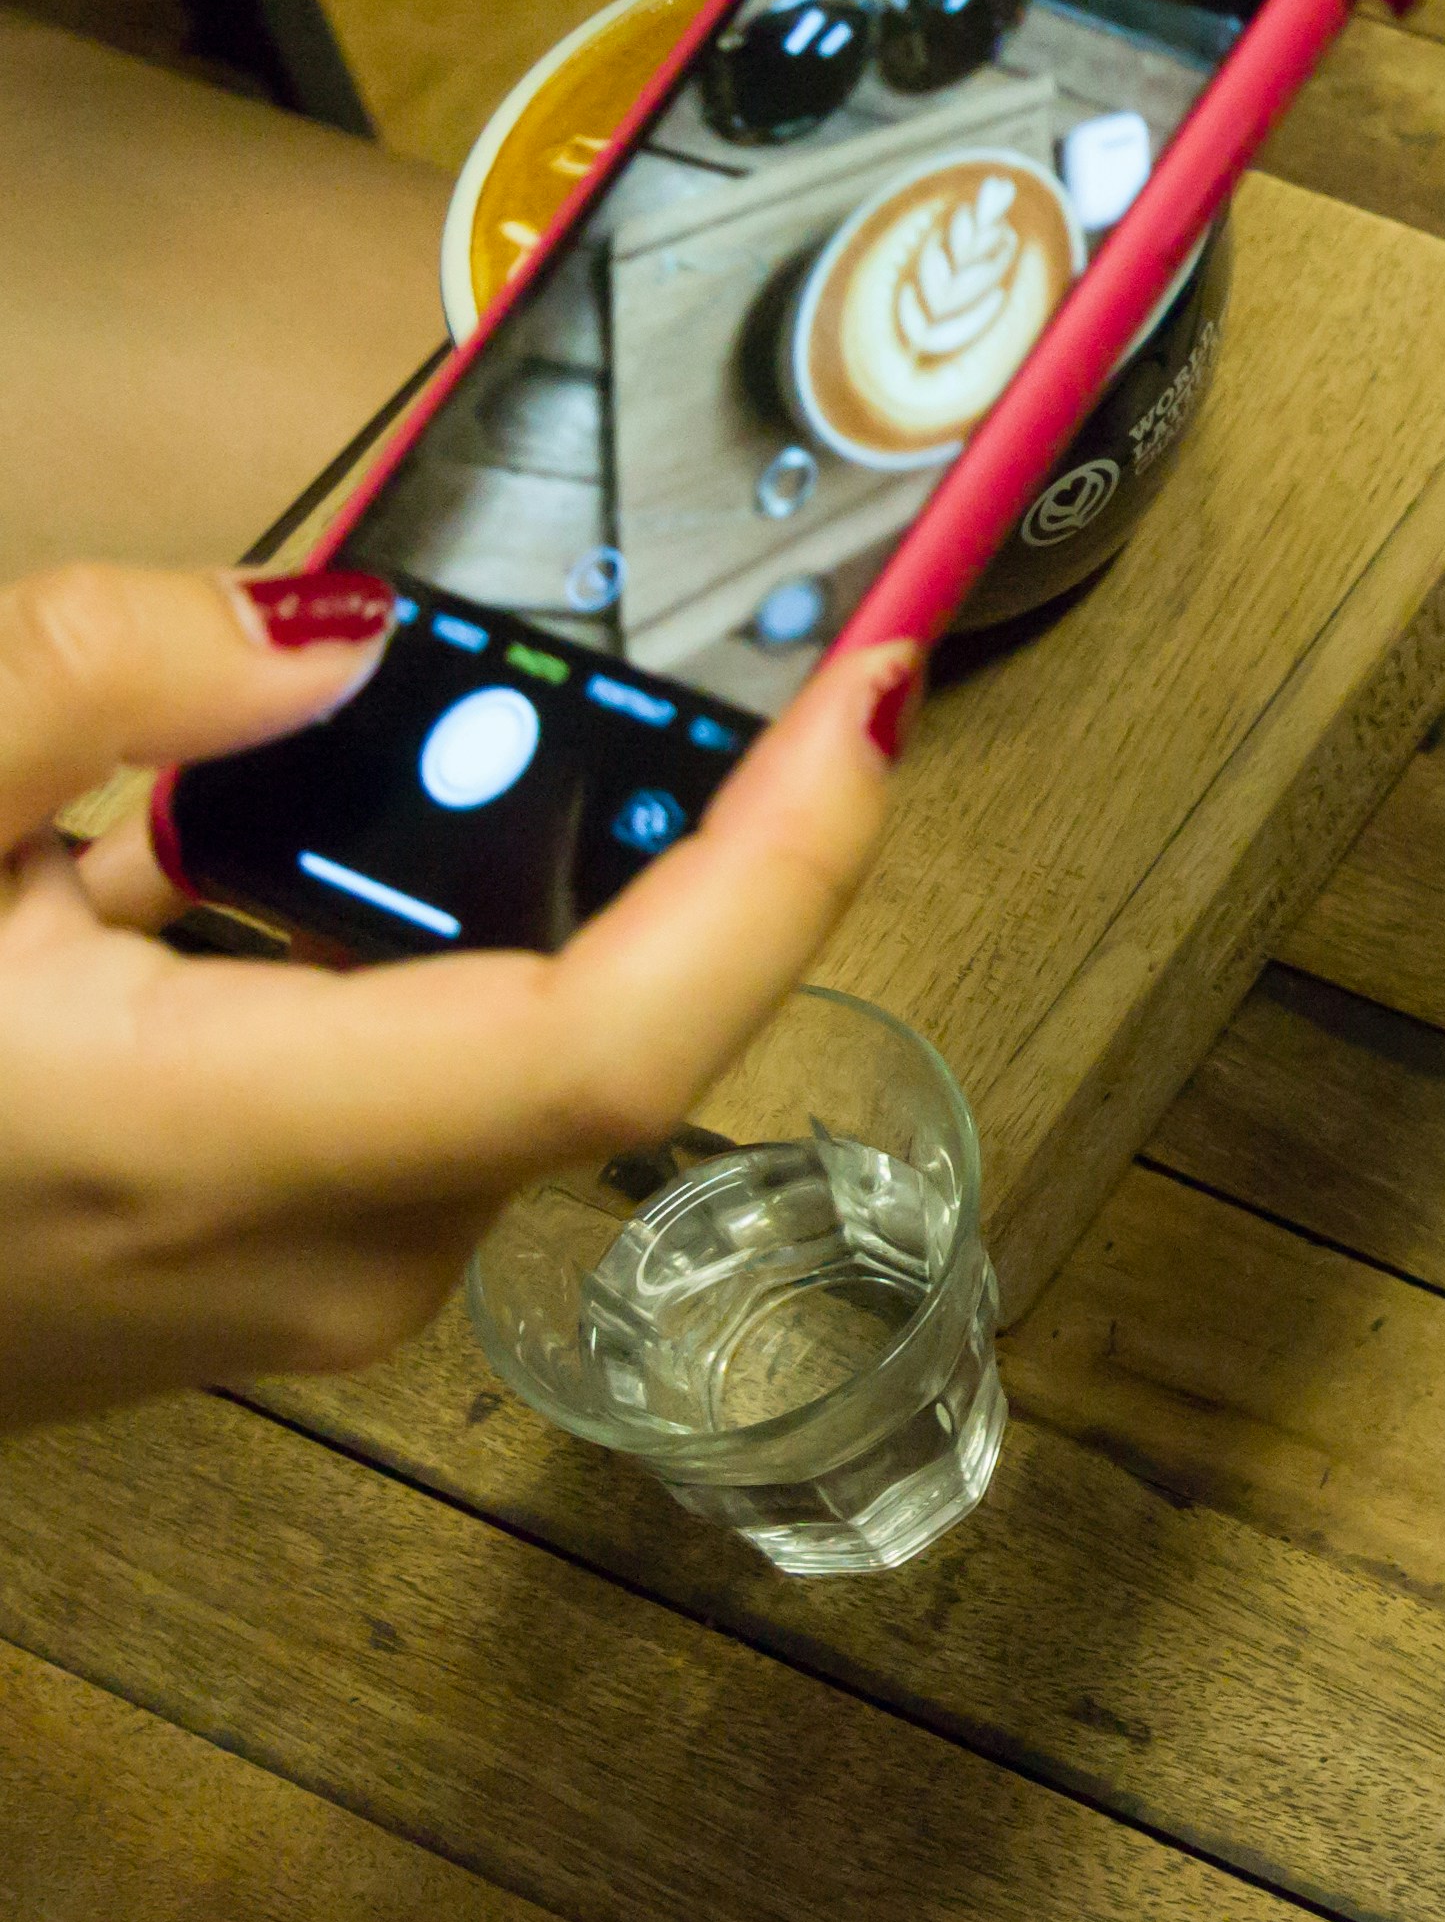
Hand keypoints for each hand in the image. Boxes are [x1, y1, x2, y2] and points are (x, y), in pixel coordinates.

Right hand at [0, 564, 910, 1430]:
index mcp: (218, 1152)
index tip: (875, 691)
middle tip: (741, 634)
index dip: (784, 868)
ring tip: (545, 696)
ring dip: (549, 875)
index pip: (616, 1042)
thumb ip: (93, 681)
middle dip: (684, 826)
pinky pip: (420, 1083)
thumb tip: (334, 637)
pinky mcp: (267, 1266)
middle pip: (598, 1028)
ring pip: (518, 1052)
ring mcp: (301, 1286)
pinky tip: (342, 825)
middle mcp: (320, 1258)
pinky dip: (430, 942)